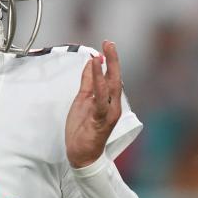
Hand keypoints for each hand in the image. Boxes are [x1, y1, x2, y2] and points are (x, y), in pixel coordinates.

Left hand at [65, 40, 121, 168]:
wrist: (81, 155)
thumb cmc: (83, 130)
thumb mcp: (82, 101)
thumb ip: (87, 84)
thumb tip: (90, 64)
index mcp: (109, 101)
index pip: (112, 78)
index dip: (110, 61)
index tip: (106, 45)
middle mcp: (113, 106)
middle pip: (115, 78)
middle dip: (113, 60)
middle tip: (109, 43)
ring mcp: (109, 113)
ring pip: (111, 87)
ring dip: (108, 68)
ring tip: (103, 53)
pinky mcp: (101, 119)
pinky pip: (100, 98)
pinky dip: (98, 82)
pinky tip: (95, 70)